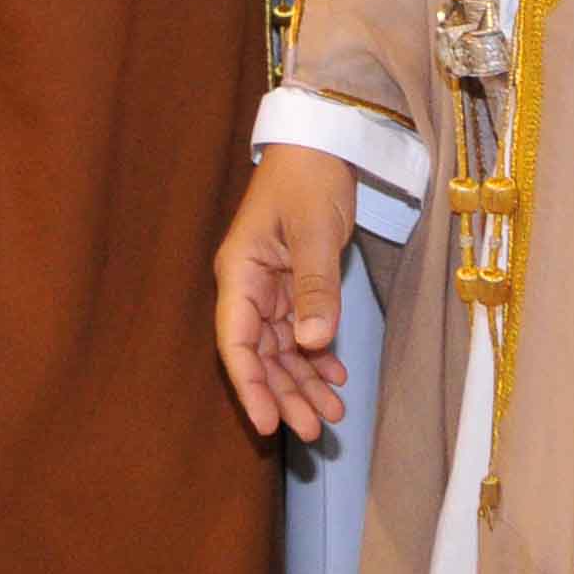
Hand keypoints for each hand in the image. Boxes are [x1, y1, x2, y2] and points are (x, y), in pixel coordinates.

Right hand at [212, 144, 362, 441]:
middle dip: (284, 393)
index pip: (237, 341)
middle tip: (315, 431)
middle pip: (260, 353)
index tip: (268, 425)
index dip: (250, 386)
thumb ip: (316, 288)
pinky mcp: (294, 283)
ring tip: (332, 415)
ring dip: (303, 381)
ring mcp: (271, 286)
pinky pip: (301, 330)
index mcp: (240, 272)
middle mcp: (249, 285)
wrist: (324, 142)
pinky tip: (336, 375)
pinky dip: (317, 355)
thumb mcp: (315, 232)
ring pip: (281, 348)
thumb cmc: (310, 178)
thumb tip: (311, 345)